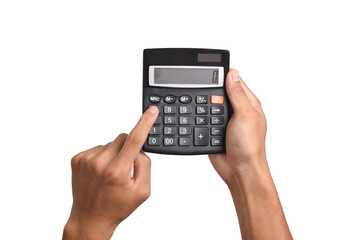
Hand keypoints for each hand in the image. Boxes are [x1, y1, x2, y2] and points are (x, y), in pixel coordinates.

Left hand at [63, 106, 158, 239]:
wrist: (90, 218)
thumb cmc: (116, 207)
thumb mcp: (142, 191)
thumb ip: (145, 165)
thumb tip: (138, 148)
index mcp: (117, 171)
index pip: (134, 139)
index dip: (144, 123)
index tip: (151, 111)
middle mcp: (99, 163)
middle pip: (122, 137)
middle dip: (128, 147)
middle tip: (126, 166)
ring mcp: (86, 160)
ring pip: (110, 143)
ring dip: (114, 153)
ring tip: (110, 173)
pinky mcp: (77, 159)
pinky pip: (98, 147)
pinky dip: (103, 156)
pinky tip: (100, 172)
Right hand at [209, 69, 266, 182]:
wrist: (239, 170)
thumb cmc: (249, 146)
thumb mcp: (245, 115)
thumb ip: (238, 95)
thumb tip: (232, 74)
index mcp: (248, 103)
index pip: (235, 82)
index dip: (224, 76)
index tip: (210, 72)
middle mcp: (237, 110)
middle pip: (219, 93)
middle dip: (211, 92)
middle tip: (203, 91)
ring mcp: (225, 120)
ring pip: (209, 105)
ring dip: (204, 106)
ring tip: (201, 106)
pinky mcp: (214, 130)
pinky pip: (203, 119)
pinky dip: (199, 118)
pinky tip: (197, 117)